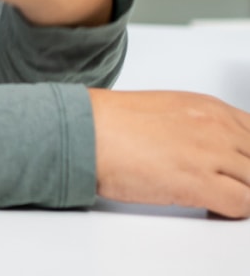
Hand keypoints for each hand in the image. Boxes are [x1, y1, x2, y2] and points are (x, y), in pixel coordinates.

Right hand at [89, 89, 249, 217]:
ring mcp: (210, 154)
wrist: (85, 131)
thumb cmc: (111, 122)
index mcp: (208, 107)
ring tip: (218, 195)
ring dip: (242, 192)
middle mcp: (215, 127)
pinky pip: (244, 204)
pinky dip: (235, 210)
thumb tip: (212, 148)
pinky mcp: (200, 182)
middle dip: (247, 173)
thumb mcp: (166, 110)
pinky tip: (212, 207)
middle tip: (227, 181)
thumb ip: (199, 126)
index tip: (241, 166)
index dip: (249, 154)